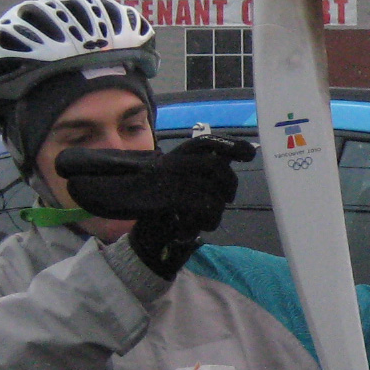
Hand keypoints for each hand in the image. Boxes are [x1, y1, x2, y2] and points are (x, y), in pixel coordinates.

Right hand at [56, 136, 252, 277]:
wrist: (120, 199)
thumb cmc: (149, 190)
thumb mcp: (172, 173)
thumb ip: (195, 168)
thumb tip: (225, 162)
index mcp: (178, 153)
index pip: (210, 142)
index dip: (233, 145)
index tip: (250, 154)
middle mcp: (178, 160)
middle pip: (218, 167)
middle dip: (230, 183)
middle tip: (228, 198)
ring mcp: (175, 178)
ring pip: (214, 192)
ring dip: (217, 211)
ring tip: (207, 221)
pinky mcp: (173, 196)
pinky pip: (206, 207)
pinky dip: (208, 220)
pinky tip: (198, 228)